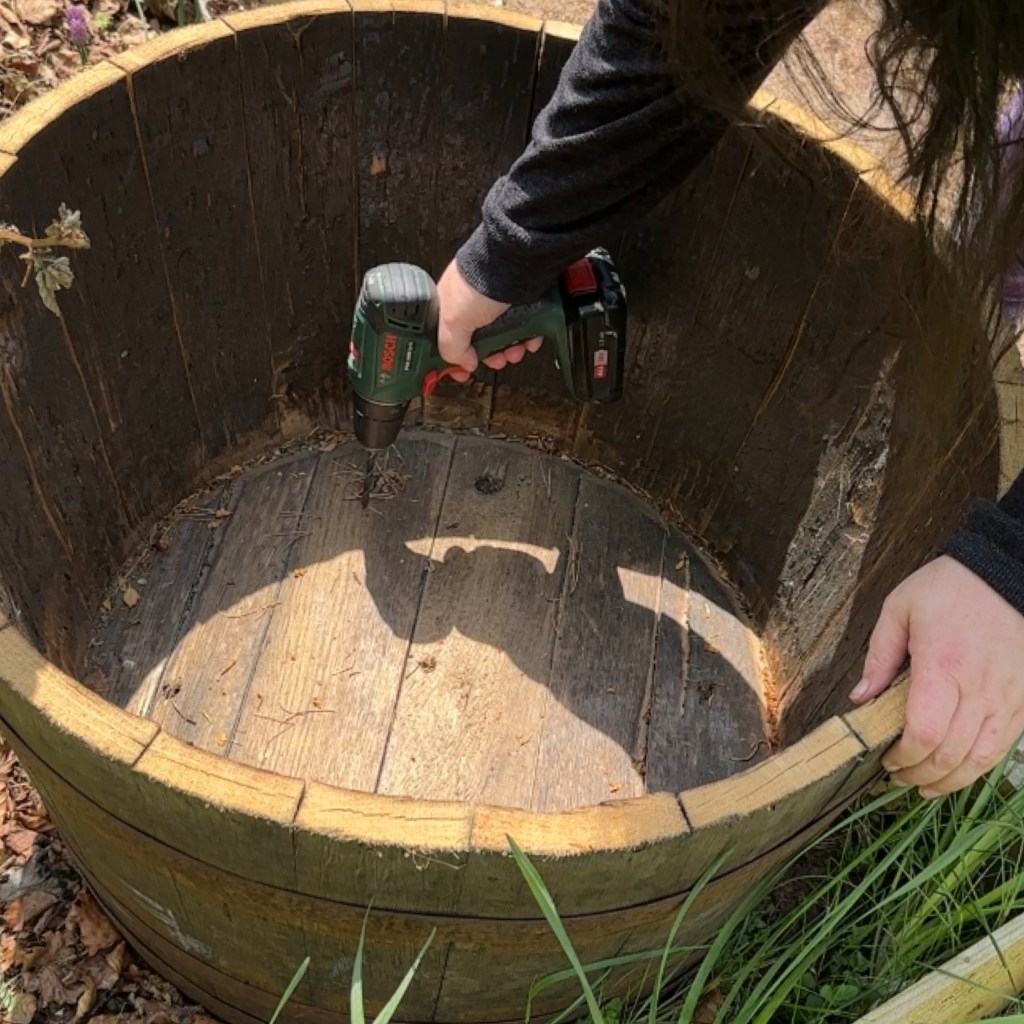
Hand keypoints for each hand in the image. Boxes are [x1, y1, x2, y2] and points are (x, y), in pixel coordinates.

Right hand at [436, 260, 542, 382]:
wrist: (514, 263)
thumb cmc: (478, 281)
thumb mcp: (451, 321)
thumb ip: (451, 348)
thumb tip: (463, 364)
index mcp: (449, 305)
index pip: (448, 338)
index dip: (455, 358)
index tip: (461, 373)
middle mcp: (473, 303)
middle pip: (480, 341)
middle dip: (491, 356)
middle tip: (497, 360)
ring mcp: (498, 302)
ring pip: (504, 336)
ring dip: (511, 349)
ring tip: (515, 350)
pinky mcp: (521, 301)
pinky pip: (524, 326)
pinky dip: (528, 337)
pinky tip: (528, 340)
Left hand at [850, 555, 1023, 796]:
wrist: (1004, 573)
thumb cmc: (947, 588)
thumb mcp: (898, 610)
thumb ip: (877, 658)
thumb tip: (859, 699)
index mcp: (943, 666)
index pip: (925, 732)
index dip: (905, 757)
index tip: (886, 760)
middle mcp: (980, 687)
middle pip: (951, 754)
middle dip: (920, 775)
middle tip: (897, 777)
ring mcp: (1007, 696)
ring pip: (981, 758)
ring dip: (951, 781)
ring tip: (925, 786)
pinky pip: (1004, 745)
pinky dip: (980, 766)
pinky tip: (959, 770)